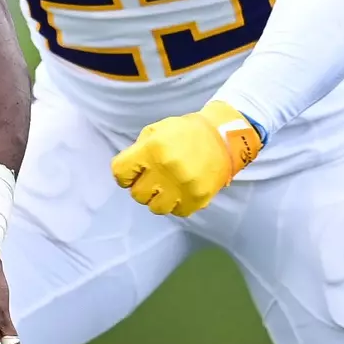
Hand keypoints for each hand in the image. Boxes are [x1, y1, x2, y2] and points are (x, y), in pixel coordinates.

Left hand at [110, 100, 262, 216]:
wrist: (223, 136)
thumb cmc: (185, 132)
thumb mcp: (155, 131)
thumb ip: (137, 151)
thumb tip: (128, 173)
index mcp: (152, 150)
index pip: (120, 173)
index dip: (123, 175)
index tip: (131, 174)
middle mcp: (166, 169)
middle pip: (137, 194)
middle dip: (141, 187)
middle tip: (152, 179)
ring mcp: (183, 186)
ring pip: (156, 208)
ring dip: (158, 199)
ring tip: (165, 188)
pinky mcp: (199, 198)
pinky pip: (178, 212)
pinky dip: (176, 204)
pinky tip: (180, 192)